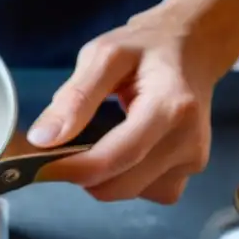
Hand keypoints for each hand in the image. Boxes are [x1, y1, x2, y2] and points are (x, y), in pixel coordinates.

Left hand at [27, 0, 238, 203]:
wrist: (196, 46)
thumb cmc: (147, 46)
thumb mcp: (104, 55)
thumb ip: (74, 97)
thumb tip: (42, 139)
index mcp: (170, 107)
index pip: (115, 158)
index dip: (73, 170)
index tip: (42, 165)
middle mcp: (188, 141)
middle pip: (119, 185)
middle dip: (84, 174)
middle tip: (65, 150)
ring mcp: (193, 160)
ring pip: (129, 192)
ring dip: (104, 177)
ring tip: (101, 141)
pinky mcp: (191, 171)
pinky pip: (145, 192)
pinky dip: (126, 178)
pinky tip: (125, 150)